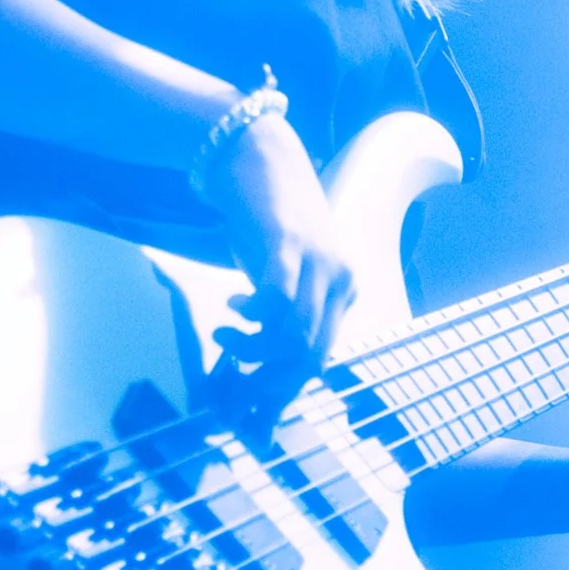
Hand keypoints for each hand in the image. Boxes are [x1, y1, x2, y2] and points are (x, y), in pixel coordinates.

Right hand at [195, 111, 356, 425]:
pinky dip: (250, 315)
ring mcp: (319, 262)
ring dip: (251, 349)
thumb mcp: (284, 277)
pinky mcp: (289, 245)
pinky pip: (276, 300)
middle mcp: (341, 280)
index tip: (249, 410)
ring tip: (224, 334)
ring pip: (295, 337)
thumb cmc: (268, 224)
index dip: (282, 390)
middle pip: (310, 357)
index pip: (319, 360)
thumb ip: (281, 319)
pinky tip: (231, 304)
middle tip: (228, 382)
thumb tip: (262, 371)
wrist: (258, 159)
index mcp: (344, 292)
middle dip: (265, 382)